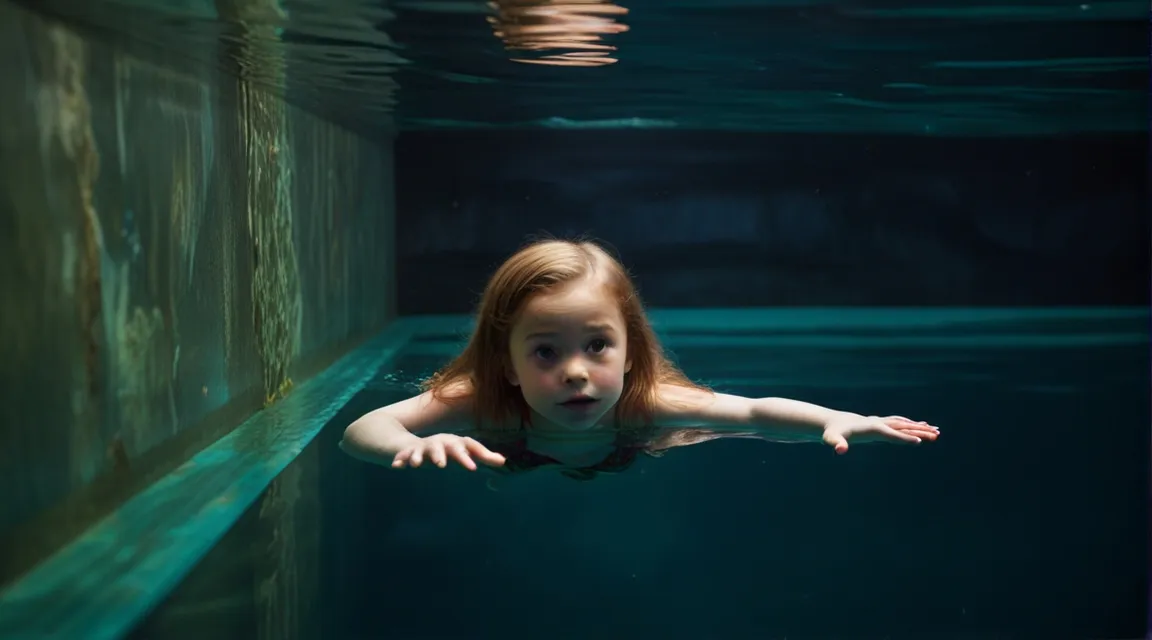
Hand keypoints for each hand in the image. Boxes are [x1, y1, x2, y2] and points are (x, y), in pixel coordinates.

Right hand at [391, 433, 506, 470]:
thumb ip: (482, 456)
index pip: (468, 446)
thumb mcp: (461, 452)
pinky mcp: (407, 453)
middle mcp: (440, 442)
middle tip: (443, 465)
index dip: (473, 455)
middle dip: (446, 454)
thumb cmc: (443, 450)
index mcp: (455, 443)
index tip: (474, 468)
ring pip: (423, 449)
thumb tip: (504, 461)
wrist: (408, 442)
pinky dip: (400, 460)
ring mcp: (422, 447)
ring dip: (421, 456)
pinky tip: (397, 466)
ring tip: (418, 465)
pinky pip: (403, 456)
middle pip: (445, 446)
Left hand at [821, 414, 939, 454]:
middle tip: (936, 435)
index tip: (920, 441)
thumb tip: (840, 450)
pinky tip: (922, 427)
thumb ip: (836, 444)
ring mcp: (880, 422)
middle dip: (919, 431)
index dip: (904, 438)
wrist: (831, 422)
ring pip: (904, 424)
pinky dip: (912, 426)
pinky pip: (900, 424)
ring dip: (920, 427)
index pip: (891, 434)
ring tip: (936, 431)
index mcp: (872, 428)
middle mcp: (879, 423)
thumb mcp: (831, 439)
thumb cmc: (832, 432)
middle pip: (902, 427)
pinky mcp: (881, 424)